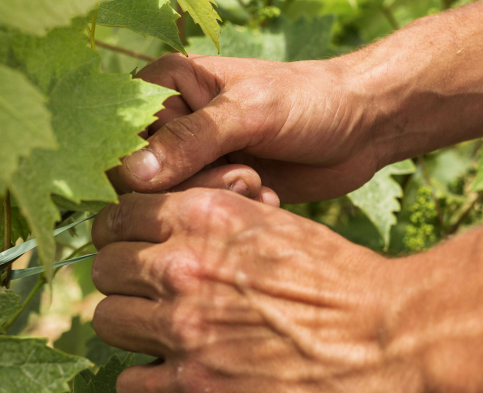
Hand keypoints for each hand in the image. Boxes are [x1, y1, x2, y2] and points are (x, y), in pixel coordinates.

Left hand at [89, 188, 433, 392]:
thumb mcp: (278, 226)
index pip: (117, 215)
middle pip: (103, 269)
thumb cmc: (350, 283)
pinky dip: (149, 387)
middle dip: (127, 286)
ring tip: (176, 345)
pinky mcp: (194, 386)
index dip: (127, 238)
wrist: (397, 338)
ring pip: (107, 323)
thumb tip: (184, 239)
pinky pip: (129, 385)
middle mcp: (182, 265)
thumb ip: (222, 226)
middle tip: (160, 305)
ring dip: (137, 335)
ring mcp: (182, 326)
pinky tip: (183, 384)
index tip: (142, 257)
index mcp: (205, 214)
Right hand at [110, 54, 383, 203]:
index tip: (183, 174)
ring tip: (259, 182)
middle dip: (191, 187)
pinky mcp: (217, 190)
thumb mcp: (250, 112)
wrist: (364, 126)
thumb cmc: (310, 100)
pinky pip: (201, 217)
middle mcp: (169, 124)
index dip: (141, 167)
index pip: (118, 136)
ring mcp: (193, 160)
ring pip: (171, 204)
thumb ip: (191, 141)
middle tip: (243, 174)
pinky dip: (232, 212)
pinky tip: (268, 197)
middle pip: (139, 179)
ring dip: (216, 201)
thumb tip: (131, 175)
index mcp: (164, 86)